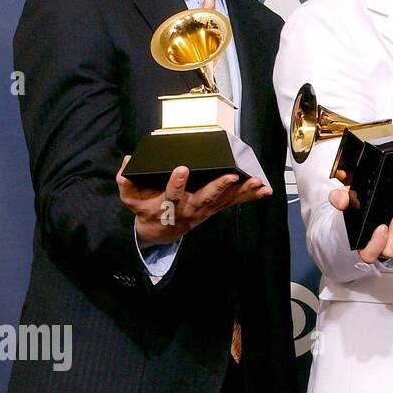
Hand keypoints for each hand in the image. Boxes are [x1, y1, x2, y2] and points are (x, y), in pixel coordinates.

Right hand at [117, 157, 270, 246]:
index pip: (171, 193)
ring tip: (258, 183)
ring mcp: (205, 210)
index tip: (181, 169)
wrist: (160, 231)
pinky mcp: (215, 209)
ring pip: (225, 200)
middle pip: (205, 198)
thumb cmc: (147, 209)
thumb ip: (126, 182)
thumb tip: (127, 162)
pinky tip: (265, 190)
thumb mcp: (131, 198)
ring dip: (242, 191)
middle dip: (218, 187)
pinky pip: (234, 202)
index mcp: (168, 204)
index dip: (176, 182)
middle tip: (231, 176)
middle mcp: (189, 207)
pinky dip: (250, 197)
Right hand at [329, 188, 392, 263]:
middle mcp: (380, 249)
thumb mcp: (345, 199)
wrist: (371, 207)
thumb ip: (339, 198)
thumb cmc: (357, 207)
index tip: (382, 227)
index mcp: (361, 244)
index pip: (369, 253)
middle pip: (390, 250)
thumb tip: (342, 202)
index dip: (376, 243)